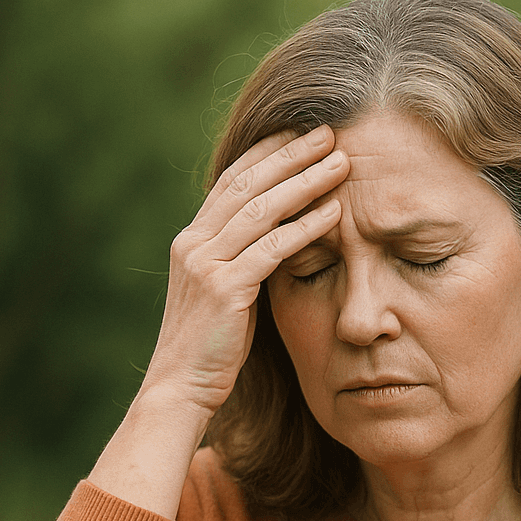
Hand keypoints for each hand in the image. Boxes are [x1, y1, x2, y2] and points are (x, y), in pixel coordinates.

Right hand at [143, 125, 349, 415]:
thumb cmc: (208, 349)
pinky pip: (272, 250)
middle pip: (249, 183)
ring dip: (305, 182)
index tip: (300, 131)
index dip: (267, 151)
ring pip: (262, 209)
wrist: (179, 389)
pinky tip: (334, 213)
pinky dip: (305, 228)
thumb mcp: (221, 294)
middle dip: (291, 154)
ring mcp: (206, 265)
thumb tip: (274, 240)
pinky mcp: (224, 290)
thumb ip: (239, 262)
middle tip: (329, 132)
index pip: (232, 180)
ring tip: (341, 163)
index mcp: (191, 240)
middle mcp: (194, 244)